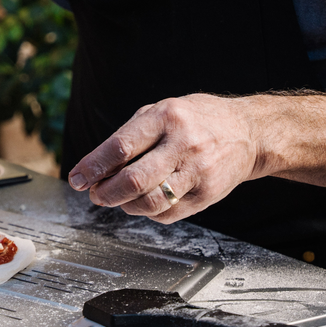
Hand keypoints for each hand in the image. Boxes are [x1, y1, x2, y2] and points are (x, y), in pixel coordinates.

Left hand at [67, 94, 260, 222]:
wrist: (248, 132)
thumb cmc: (193, 120)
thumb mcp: (159, 113)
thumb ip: (127, 137)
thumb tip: (93, 169)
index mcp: (166, 117)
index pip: (120, 147)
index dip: (93, 167)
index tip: (77, 179)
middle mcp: (184, 144)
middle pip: (134, 180)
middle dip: (105, 192)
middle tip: (94, 194)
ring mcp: (199, 171)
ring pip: (150, 202)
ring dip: (124, 206)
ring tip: (117, 199)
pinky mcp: (209, 194)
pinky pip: (168, 214)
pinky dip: (147, 213)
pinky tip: (143, 202)